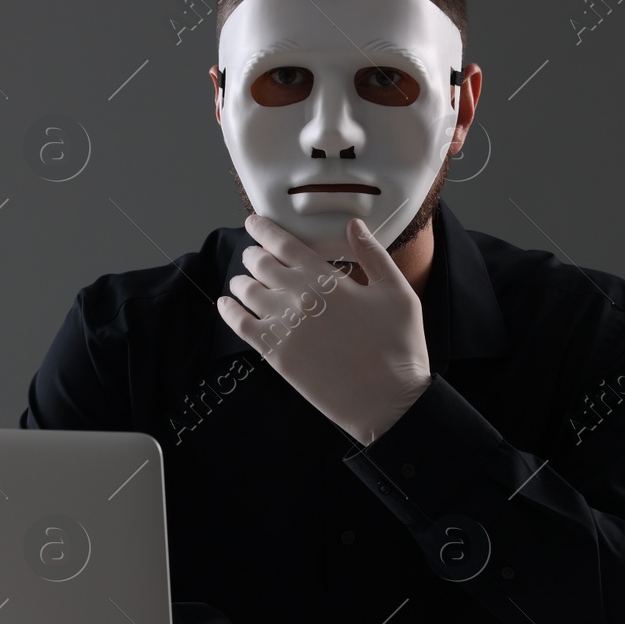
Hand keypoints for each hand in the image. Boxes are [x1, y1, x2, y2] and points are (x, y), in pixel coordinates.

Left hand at [217, 214, 431, 444]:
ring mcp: (284, 327)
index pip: (283, 244)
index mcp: (326, 279)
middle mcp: (299, 298)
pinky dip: (229, 311)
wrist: (387, 400)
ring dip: (241, 281)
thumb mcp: (398, 293)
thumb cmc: (398, 346)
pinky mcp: (275, 355)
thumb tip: (354, 225)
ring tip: (241, 281)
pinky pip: (240, 326)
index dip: (263, 230)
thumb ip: (373, 255)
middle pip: (261, 264)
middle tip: (251, 254)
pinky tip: (226, 305)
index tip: (253, 222)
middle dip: (252, 254)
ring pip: (247, 292)